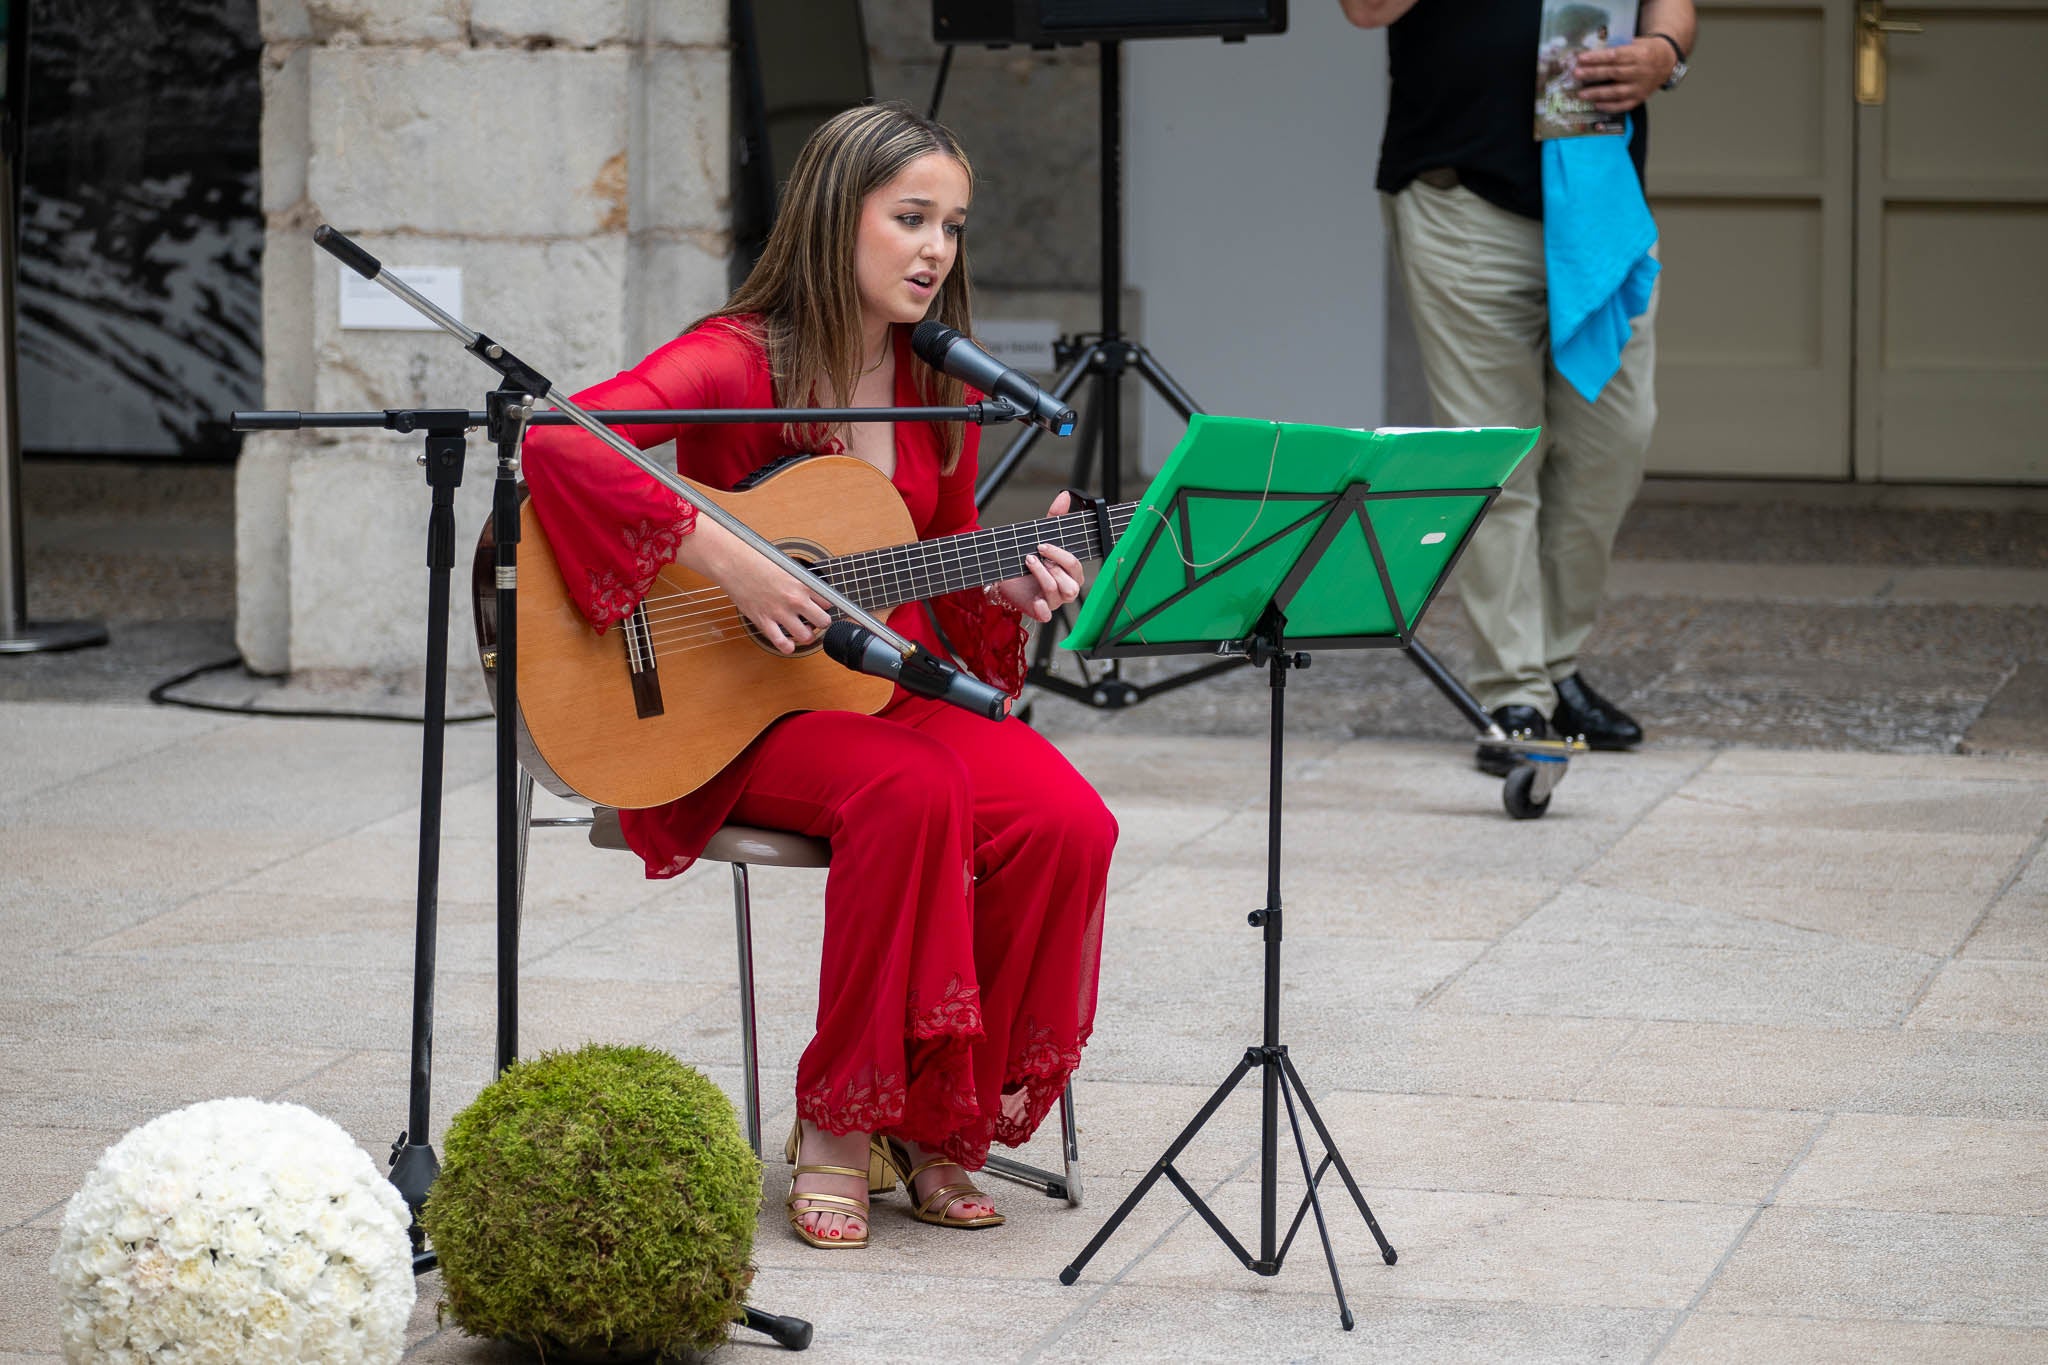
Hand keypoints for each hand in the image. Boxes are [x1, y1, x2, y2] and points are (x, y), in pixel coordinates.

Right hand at [697, 521, 833, 654]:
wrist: (733, 563)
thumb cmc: (757, 561)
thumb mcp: (786, 567)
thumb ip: (798, 581)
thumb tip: (809, 592)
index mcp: (802, 584)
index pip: (827, 602)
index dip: (824, 606)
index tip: (820, 607)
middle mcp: (794, 599)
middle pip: (823, 621)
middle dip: (821, 623)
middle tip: (815, 622)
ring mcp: (780, 612)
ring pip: (806, 636)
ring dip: (806, 636)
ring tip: (802, 632)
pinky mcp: (764, 621)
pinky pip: (781, 642)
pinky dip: (787, 647)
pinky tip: (788, 644)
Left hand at [991, 491, 1084, 623]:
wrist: (1002, 574)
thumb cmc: (1027, 557)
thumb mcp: (1041, 535)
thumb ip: (1054, 517)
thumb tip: (1065, 496)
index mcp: (1070, 573)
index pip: (1076, 567)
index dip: (1061, 556)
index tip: (1042, 544)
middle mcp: (1065, 588)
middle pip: (1073, 585)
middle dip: (1053, 567)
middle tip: (1033, 555)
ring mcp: (1053, 601)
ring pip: (1058, 593)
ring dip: (1042, 576)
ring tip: (1028, 563)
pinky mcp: (1039, 611)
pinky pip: (1047, 616)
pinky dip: (1042, 609)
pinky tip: (1035, 600)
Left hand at [1571, 38, 1676, 112]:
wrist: (1667, 62)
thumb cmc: (1646, 51)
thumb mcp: (1635, 43)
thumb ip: (1617, 48)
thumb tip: (1592, 55)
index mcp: (1639, 54)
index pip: (1615, 56)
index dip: (1597, 58)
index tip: (1581, 58)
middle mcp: (1640, 71)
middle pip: (1613, 73)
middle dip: (1593, 74)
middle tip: (1576, 74)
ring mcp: (1640, 87)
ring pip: (1616, 92)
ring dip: (1597, 93)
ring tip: (1581, 93)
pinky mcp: (1640, 98)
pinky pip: (1623, 105)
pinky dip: (1609, 106)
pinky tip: (1596, 104)